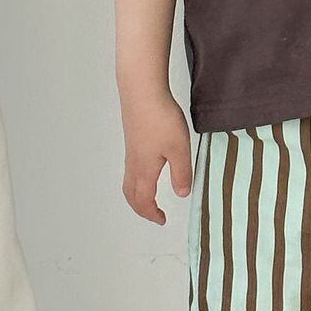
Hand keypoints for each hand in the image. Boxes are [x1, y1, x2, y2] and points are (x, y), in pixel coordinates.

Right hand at [119, 86, 193, 224]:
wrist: (142, 91)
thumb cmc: (160, 119)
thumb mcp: (179, 149)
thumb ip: (181, 173)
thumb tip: (181, 193)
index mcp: (144, 170)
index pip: (144, 200)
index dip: (152, 214)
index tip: (162, 220)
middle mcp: (134, 163)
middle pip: (130, 194)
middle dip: (141, 208)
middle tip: (154, 214)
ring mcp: (131, 151)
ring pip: (129, 180)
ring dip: (137, 194)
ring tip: (150, 196)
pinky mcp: (132, 139)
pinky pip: (130, 168)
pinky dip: (137, 179)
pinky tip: (149, 169)